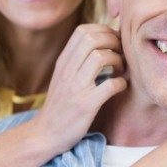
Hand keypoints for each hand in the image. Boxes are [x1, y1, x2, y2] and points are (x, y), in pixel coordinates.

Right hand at [30, 24, 126, 155]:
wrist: (45, 135)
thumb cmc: (61, 104)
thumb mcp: (64, 76)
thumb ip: (78, 59)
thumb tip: (104, 41)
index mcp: (63, 61)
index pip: (83, 31)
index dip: (104, 30)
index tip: (114, 41)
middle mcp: (67, 70)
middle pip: (93, 39)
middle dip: (114, 41)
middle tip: (122, 53)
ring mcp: (75, 87)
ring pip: (101, 57)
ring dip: (118, 60)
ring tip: (121, 69)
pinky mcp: (85, 105)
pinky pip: (110, 84)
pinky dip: (121, 83)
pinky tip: (121, 87)